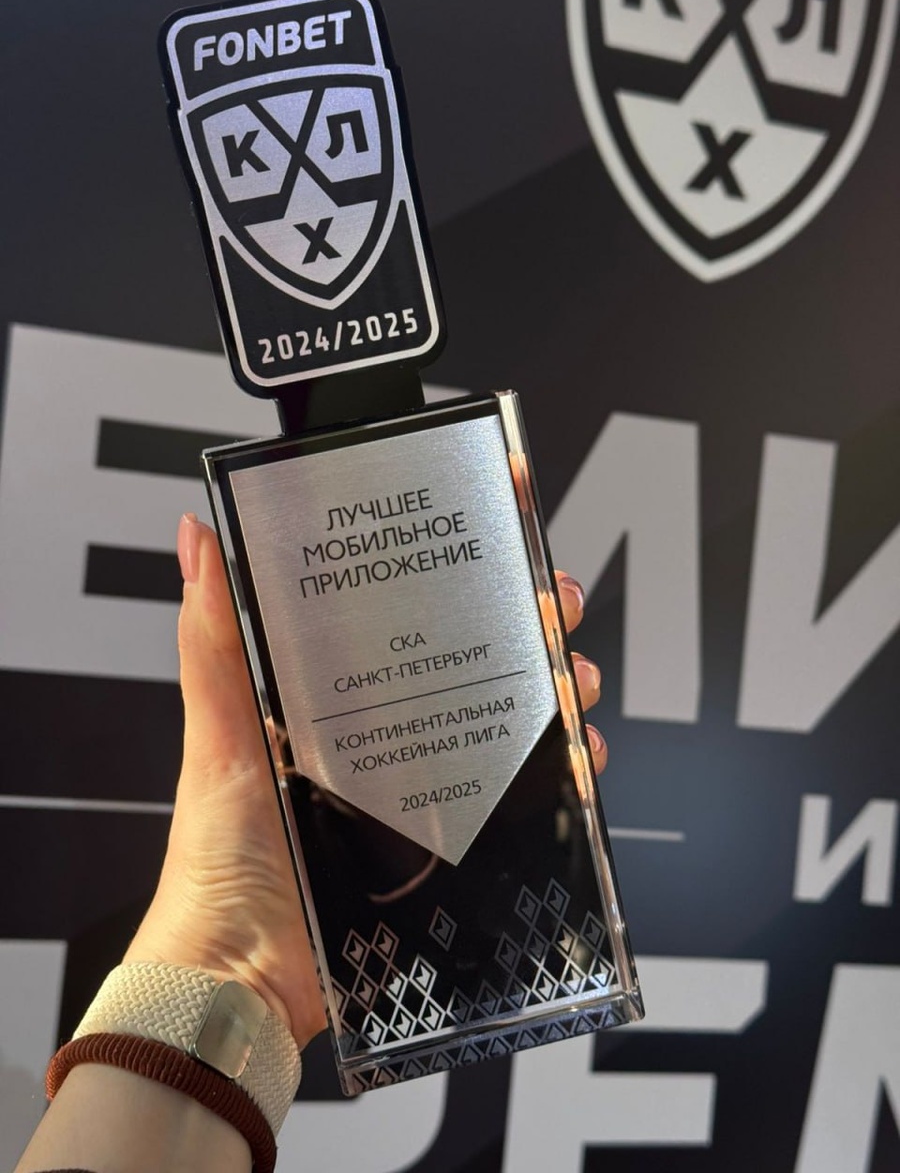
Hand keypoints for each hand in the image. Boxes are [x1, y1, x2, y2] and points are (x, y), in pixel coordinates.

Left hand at [125, 515, 607, 1047]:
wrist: (245, 978)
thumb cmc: (219, 859)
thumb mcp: (223, 736)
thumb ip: (214, 640)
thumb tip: (200, 538)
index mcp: (336, 696)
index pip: (407, 611)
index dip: (457, 568)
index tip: (499, 521)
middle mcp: (387, 734)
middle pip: (475, 657)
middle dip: (529, 621)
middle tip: (554, 603)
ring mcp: (426, 788)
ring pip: (511, 720)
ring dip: (557, 690)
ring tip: (576, 681)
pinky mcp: (455, 843)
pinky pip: (523, 798)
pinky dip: (562, 773)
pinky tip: (580, 760)